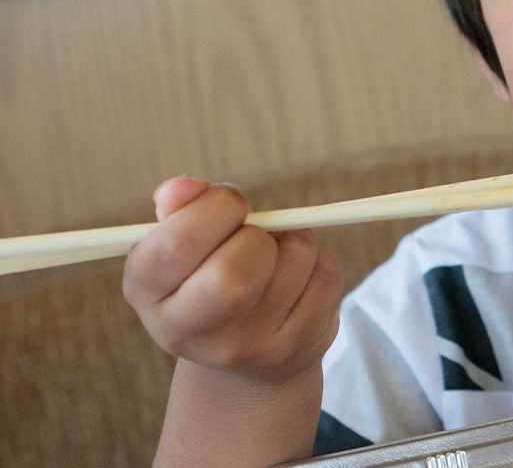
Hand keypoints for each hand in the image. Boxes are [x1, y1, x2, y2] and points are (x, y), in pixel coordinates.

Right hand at [123, 176, 342, 383]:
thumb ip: (181, 208)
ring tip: (276, 259)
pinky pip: (326, 276)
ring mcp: (244, 348)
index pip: (177, 244)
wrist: (242, 366)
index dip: (215, 208)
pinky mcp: (294, 350)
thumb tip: (183, 186)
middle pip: (235, 271)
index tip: (230, 203)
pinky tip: (297, 283)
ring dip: (295, 241)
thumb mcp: (184, 245)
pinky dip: (320, 263)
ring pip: (294, 259)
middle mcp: (185, 331)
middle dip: (258, 235)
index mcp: (147, 292)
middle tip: (254, 235)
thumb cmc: (209, 277)